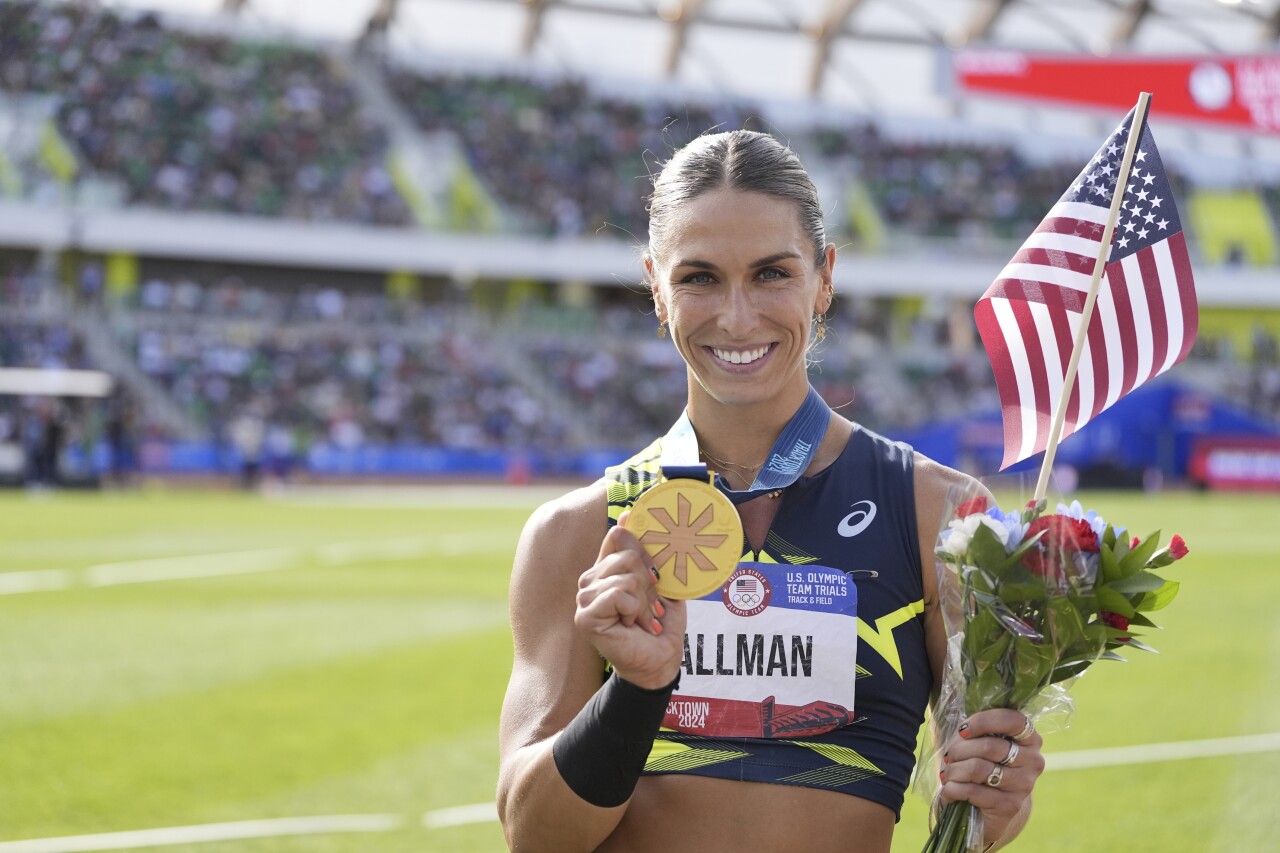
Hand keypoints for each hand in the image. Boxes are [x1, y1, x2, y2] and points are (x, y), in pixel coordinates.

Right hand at [575, 511, 685, 689]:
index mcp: (605, 568)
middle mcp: (590, 580)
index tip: (655, 573)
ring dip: (645, 601)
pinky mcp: (585, 616)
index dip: (641, 547)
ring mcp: (584, 598)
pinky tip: (633, 625)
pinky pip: (618, 594)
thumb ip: (643, 550)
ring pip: (626, 576)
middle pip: (627, 554)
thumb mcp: (658, 580)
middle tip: (652, 607)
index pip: (617, 536)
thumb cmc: (660, 622)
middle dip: (649, 583)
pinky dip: (635, 610)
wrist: (660, 658)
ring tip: (644, 619)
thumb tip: (627, 513)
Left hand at [938, 709, 1044, 847]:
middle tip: (948, 755)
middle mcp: (1033, 761)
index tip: (963, 730)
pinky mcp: (1010, 806)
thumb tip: (959, 716)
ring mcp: (1024, 785)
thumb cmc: (983, 765)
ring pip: (978, 768)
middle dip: (959, 749)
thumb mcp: (982, 742)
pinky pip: (972, 791)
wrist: (993, 808)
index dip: (984, 721)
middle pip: (989, 746)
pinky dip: (952, 789)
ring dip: (954, 770)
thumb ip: (978, 726)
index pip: (1013, 720)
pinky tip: (948, 790)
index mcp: (1030, 738)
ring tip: (946, 773)